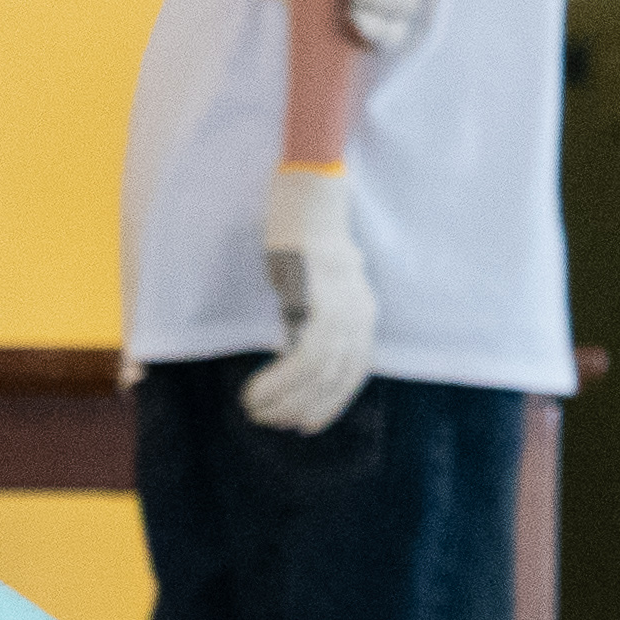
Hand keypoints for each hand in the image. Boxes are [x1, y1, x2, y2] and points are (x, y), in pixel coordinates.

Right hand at [239, 164, 379, 438]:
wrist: (308, 196)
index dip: (330, 404)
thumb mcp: (321, 279)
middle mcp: (358, 316)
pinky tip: (255, 393)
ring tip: (255, 410)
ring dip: (283, 401)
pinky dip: (277, 384)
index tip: (305, 424)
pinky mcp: (316, 304)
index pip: (353, 373)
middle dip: (301, 408)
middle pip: (334, 380)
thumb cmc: (307, 233)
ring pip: (316, 377)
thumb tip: (300, 337)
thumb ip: (321, 310)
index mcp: (364, 311)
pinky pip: (300, 360)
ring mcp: (340, 310)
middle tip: (270, 420)